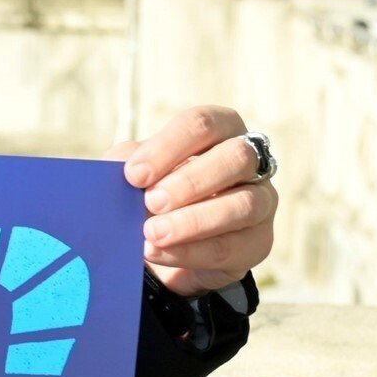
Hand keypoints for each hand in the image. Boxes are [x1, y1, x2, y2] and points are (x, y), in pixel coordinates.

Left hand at [101, 105, 277, 297]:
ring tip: (152, 232)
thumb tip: (114, 170)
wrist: (164, 240)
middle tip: (150, 202)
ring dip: (193, 221)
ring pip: (243, 205)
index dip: (168, 147)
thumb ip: (128, 164)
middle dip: (189, 182)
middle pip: (235, 158)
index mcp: (219, 129)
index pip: (202, 124)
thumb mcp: (137, 171)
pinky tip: (158, 251)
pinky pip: (232, 247)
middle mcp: (249, 161)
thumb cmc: (152, 189)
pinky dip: (191, 251)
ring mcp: (262, 200)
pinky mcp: (258, 241)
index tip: (133, 174)